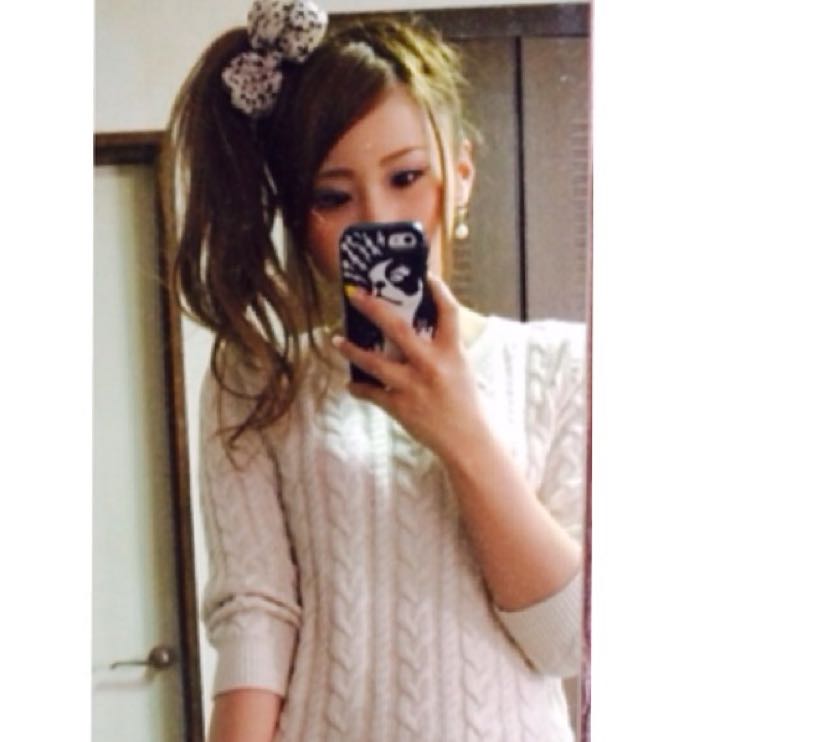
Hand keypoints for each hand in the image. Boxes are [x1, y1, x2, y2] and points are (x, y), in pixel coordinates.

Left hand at [332, 274, 487, 460]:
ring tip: (337, 340)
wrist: (466, 440)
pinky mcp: (400, 406)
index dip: (438, 290)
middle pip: (397, 327)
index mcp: (451, 352)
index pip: (448, 312)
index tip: (425, 275)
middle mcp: (431, 365)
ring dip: (351, 350)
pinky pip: (371, 393)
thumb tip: (416, 329)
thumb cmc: (465, 402)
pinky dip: (359, 388)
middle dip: (372, 307)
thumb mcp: (460, 368)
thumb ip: (442, 348)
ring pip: (373, 362)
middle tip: (354, 294)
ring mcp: (413, 386)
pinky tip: (352, 384)